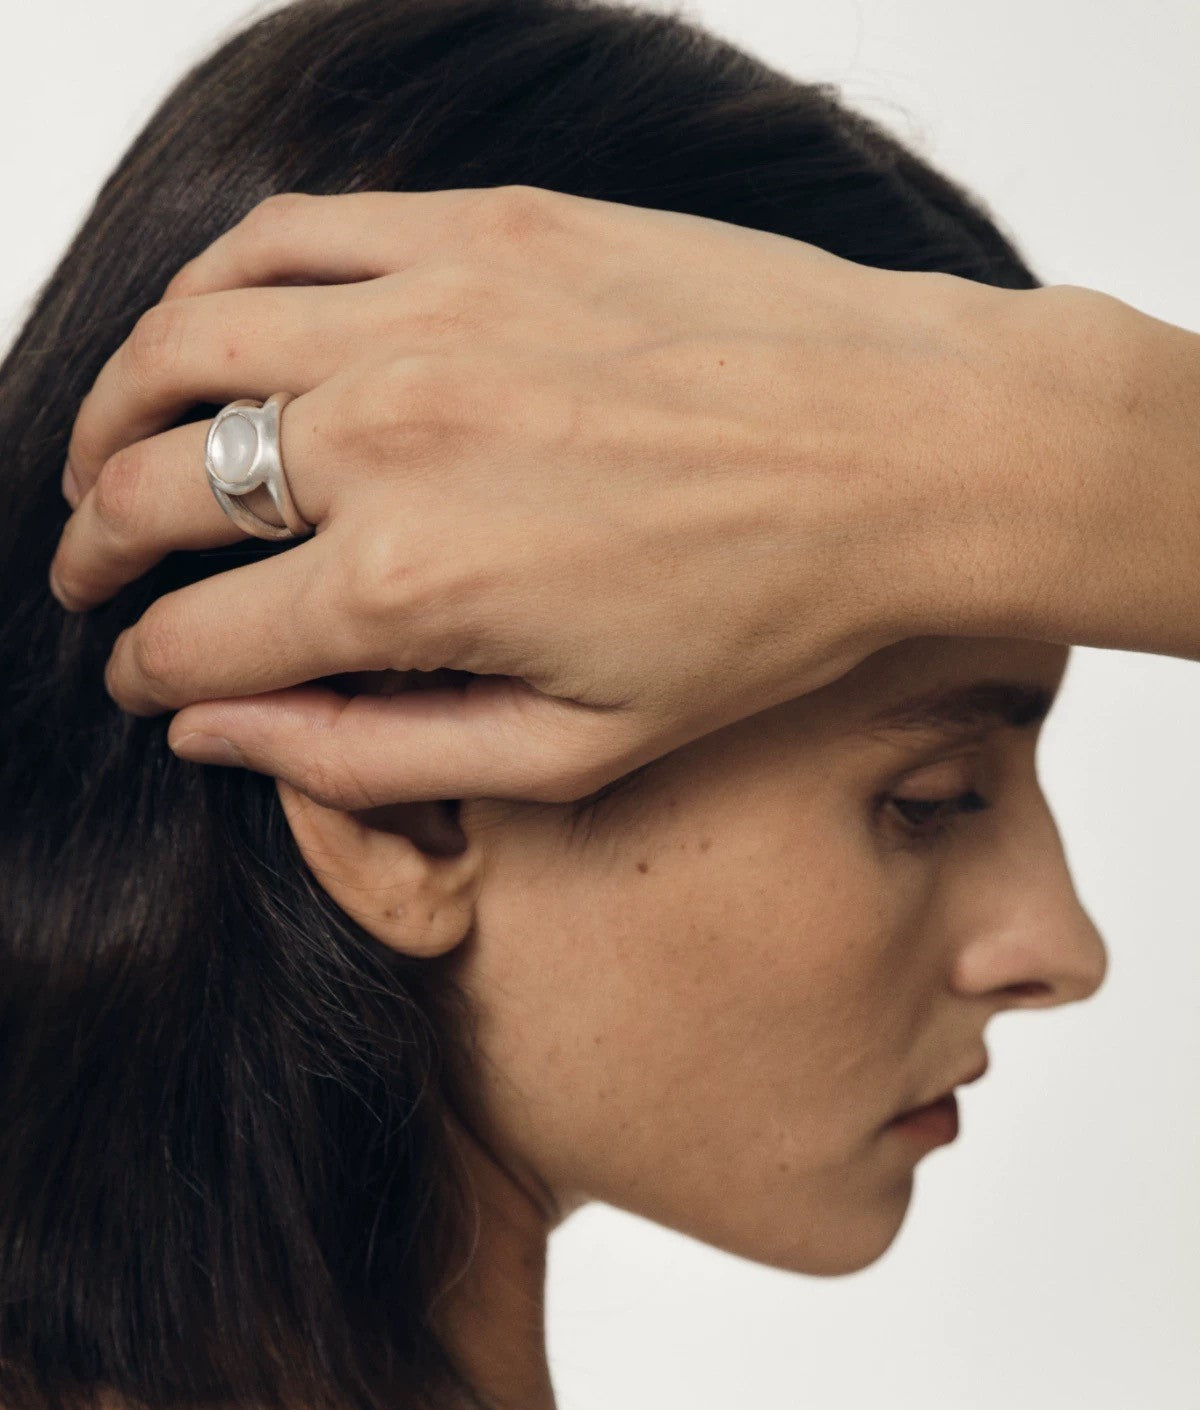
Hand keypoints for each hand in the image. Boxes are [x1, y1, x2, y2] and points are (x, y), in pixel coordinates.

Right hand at [49, 184, 1078, 806]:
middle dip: (91, 548)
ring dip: (114, 411)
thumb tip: (218, 729)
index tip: (134, 676)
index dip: (140, 668)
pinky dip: (209, 288)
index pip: (196, 634)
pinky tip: (206, 334)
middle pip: (154, 488)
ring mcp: (428, 312)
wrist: (907, 453)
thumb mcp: (574, 748)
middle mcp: (389, 437)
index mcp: (410, 588)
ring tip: (104, 455)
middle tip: (89, 575)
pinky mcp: (480, 233)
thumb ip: (374, 750)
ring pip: (183, 346)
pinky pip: (282, 235)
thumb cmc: (765, 615)